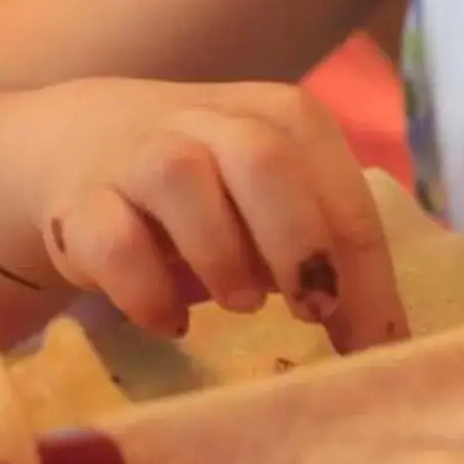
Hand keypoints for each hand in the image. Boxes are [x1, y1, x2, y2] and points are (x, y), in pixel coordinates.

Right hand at [14, 78, 407, 352]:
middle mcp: (208, 120)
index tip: (369, 344)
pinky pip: (112, 239)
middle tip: (309, 309)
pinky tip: (169, 320)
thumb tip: (385, 346)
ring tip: (239, 302)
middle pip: (263, 158)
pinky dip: (146, 290)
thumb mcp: (275, 202)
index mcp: (279, 116)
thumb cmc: (209, 189)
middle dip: (297, 242)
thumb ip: (327, 252)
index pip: (341, 193)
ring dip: (221, 254)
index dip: (363, 277)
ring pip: (179, 177)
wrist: (78, 143)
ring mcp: (138, 153)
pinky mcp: (80, 202)